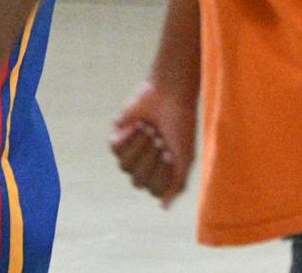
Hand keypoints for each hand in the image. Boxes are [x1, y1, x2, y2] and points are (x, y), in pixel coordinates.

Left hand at [109, 78, 197, 206]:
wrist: (170, 94)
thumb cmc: (181, 125)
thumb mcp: (185, 157)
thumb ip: (177, 184)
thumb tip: (163, 207)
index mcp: (160, 172)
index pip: (154, 190)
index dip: (162, 172)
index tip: (171, 152)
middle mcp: (143, 165)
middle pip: (136, 181)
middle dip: (150, 158)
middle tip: (159, 138)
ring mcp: (129, 151)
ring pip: (124, 166)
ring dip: (139, 146)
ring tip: (149, 129)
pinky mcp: (117, 135)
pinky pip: (115, 148)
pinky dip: (129, 136)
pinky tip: (138, 124)